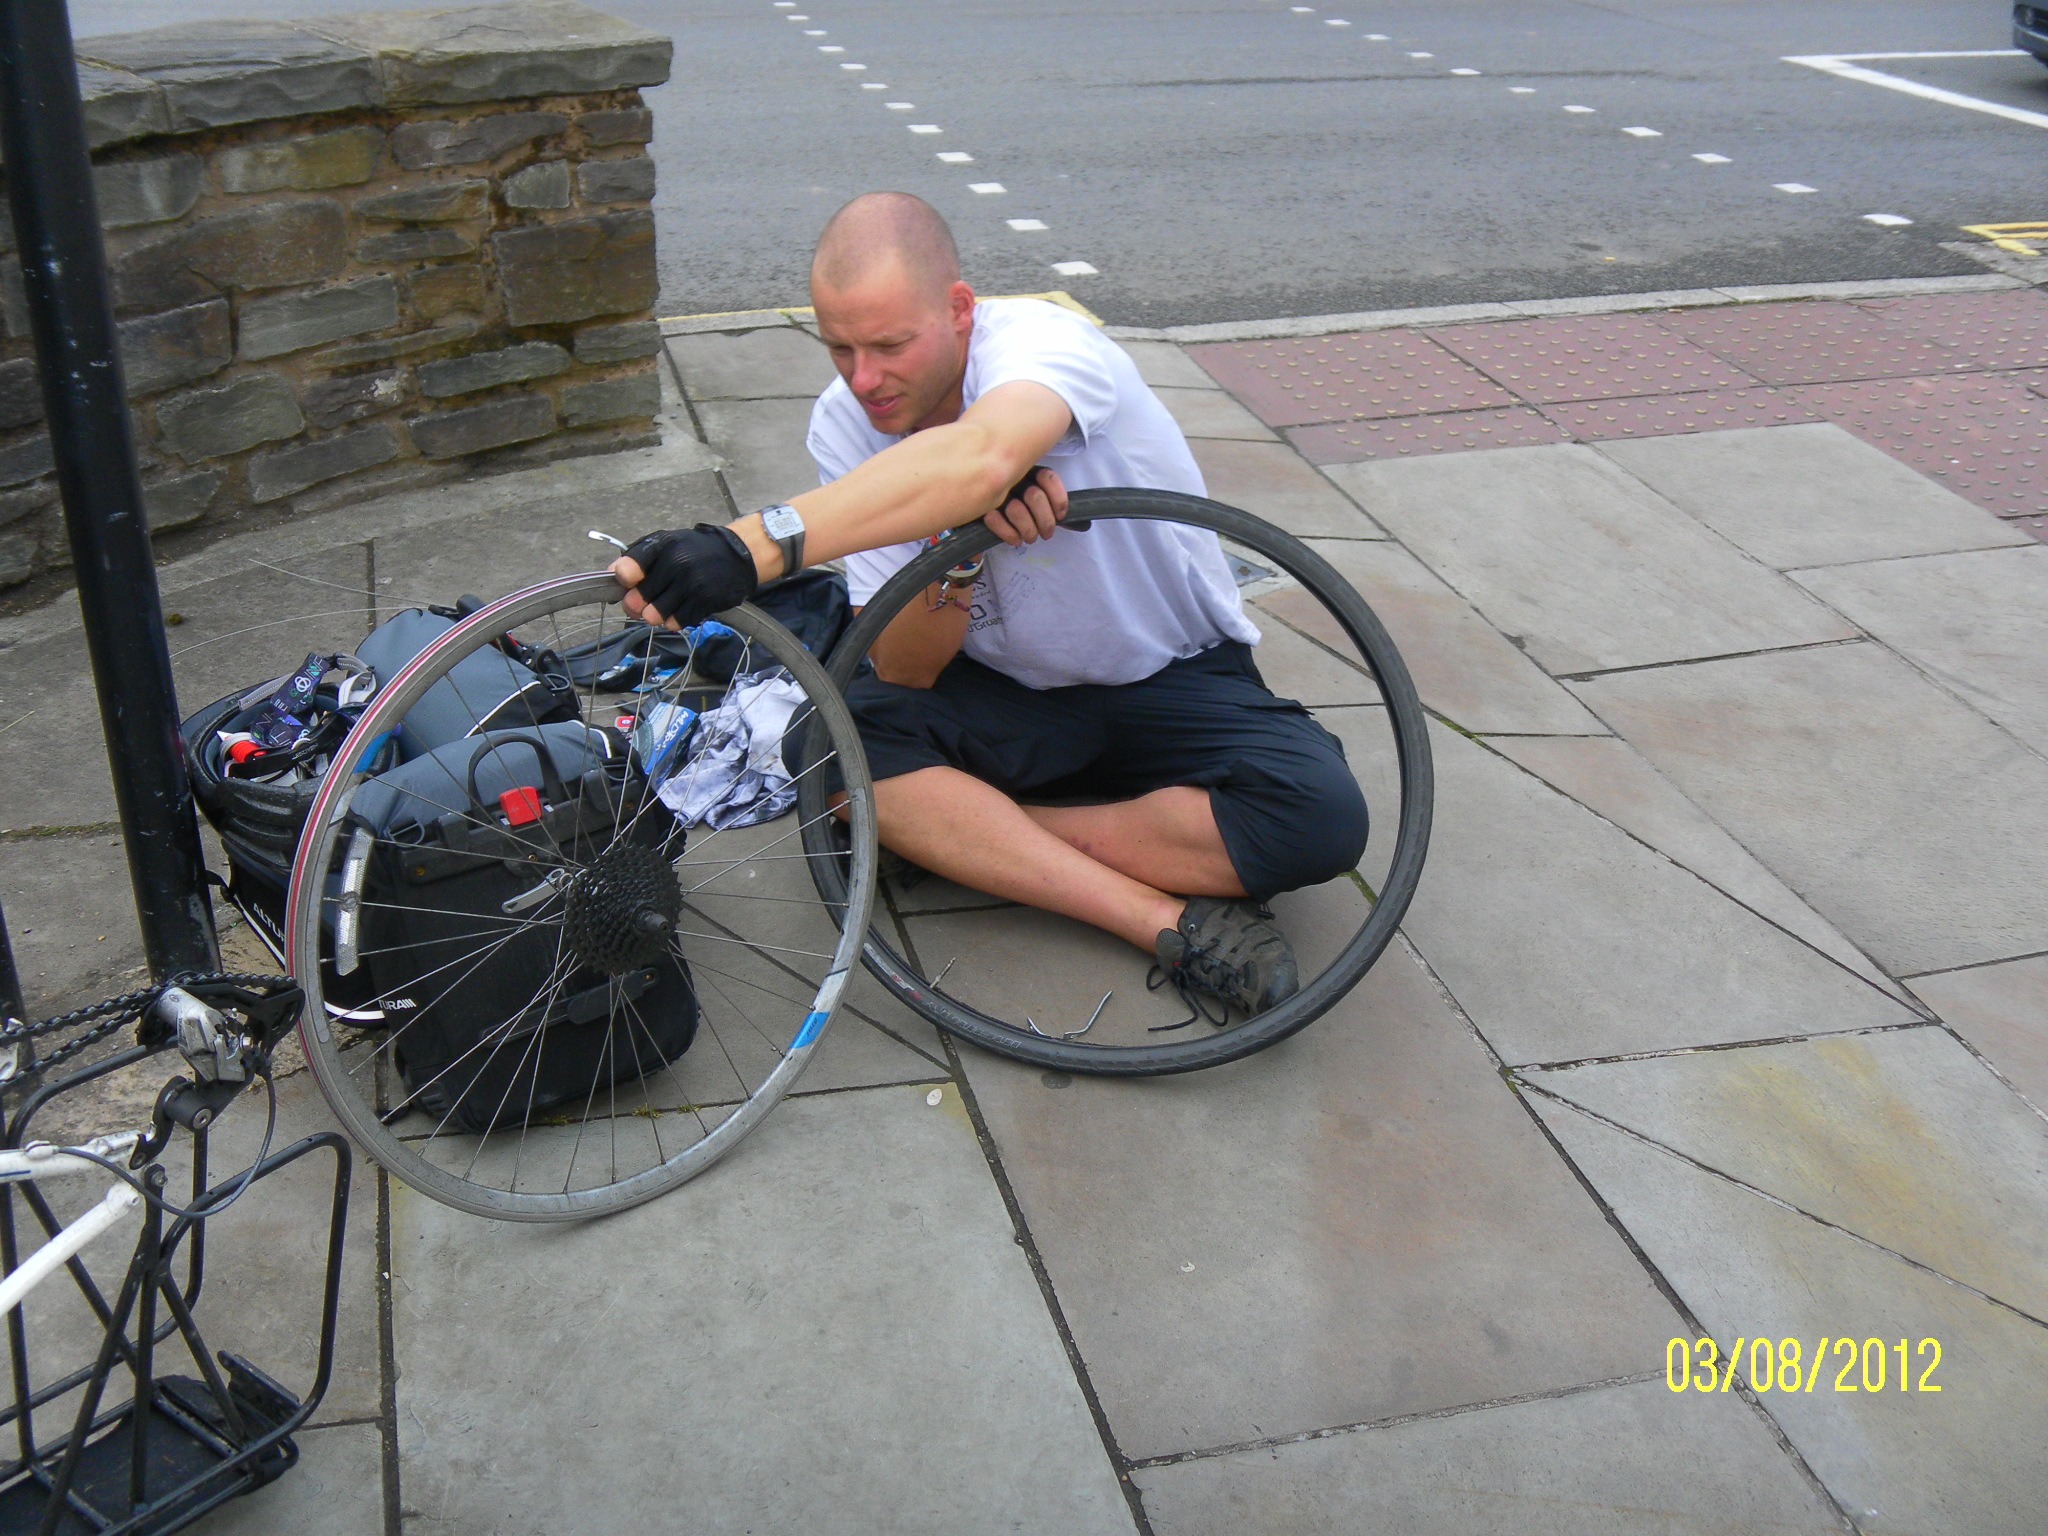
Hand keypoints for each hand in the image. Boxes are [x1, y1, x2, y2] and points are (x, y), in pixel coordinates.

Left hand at [611, 524, 757, 629]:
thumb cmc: (692, 551)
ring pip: (656, 616)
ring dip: (655, 616)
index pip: (629, 568)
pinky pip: (678, 622)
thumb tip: (611, 576)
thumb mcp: (665, 544)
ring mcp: (693, 584)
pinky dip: (674, 621)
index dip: (622, 580)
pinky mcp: (706, 601)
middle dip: (635, 606)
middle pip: (638, 600)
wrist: (735, 556)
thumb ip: (636, 558)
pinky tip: (679, 610)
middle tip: (640, 604)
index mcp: (662, 545)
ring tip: (660, 608)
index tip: (627, 583)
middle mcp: (677, 563)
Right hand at [984, 465, 1066, 546]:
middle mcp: (1011, 478)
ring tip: (1030, 539)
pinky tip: (1015, 540)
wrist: (975, 501)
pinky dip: (1008, 533)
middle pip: (1035, 497)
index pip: (1047, 477)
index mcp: (1026, 472)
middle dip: (1045, 521)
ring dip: (1028, 529)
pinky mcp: (979, 507)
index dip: (1058, 498)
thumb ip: (1045, 501)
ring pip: (1016, 510)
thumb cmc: (1009, 503)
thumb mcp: (1029, 498)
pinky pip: (994, 520)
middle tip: (1046, 534)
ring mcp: (993, 491)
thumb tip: (1062, 515)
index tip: (1060, 516)